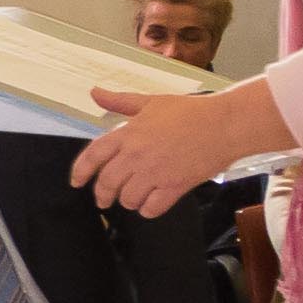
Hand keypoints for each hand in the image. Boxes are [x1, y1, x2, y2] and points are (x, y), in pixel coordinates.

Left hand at [70, 77, 282, 217]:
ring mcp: (155, 172)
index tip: (76, 182)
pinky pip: (151, 209)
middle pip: (107, 183)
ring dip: (127, 201)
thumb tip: (94, 92)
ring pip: (128, 199)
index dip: (80, 171)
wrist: (225, 124)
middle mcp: (137, 155)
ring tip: (133, 197)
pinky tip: (151, 204)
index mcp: (129, 133)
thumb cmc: (191, 111)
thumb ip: (120, 101)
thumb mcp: (152, 101)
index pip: (93, 155)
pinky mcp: (175, 186)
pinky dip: (147, 210)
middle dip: (102, 194)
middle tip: (104, 200)